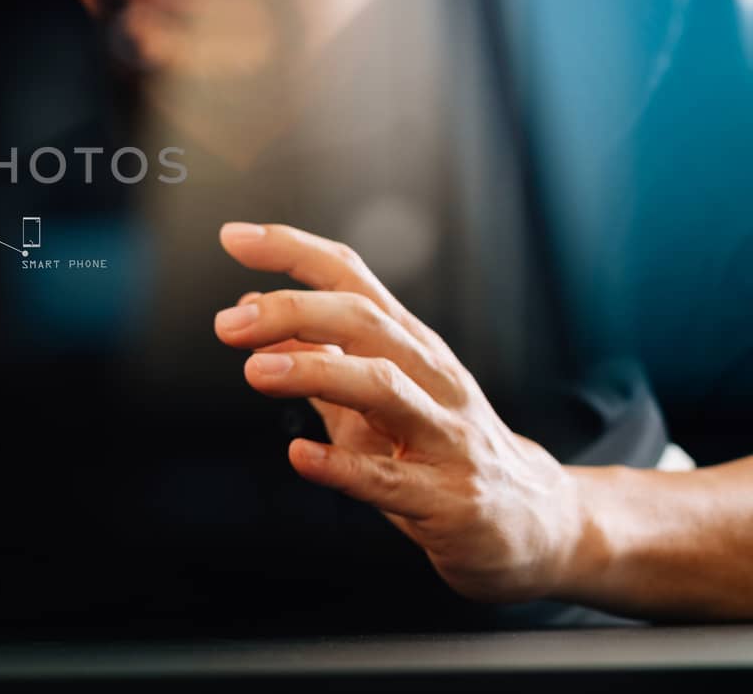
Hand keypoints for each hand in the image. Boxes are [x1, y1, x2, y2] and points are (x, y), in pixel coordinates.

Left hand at [213, 222, 585, 602]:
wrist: (532, 524)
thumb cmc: (442, 450)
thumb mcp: (376, 396)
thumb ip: (317, 356)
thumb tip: (254, 311)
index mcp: (410, 344)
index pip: (352, 276)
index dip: (293, 251)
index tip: (235, 237)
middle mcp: (433, 377)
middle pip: (366, 321)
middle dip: (294, 312)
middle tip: (229, 324)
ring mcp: (446, 436)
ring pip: (383, 386)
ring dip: (315, 373)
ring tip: (256, 372)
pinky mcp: (449, 498)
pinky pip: (390, 478)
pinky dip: (342, 465)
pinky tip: (301, 456)